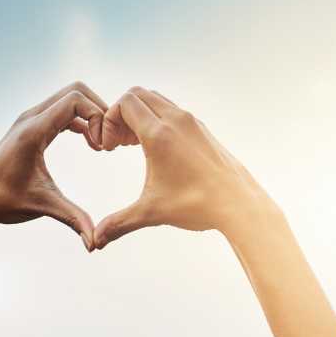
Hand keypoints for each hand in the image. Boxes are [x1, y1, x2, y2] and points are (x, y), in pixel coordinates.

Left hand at [0, 82, 107, 248]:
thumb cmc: (5, 202)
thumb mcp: (44, 207)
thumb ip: (74, 219)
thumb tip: (95, 245)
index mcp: (34, 130)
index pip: (76, 99)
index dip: (99, 117)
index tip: (104, 147)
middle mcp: (31, 118)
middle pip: (76, 90)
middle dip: (100, 110)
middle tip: (109, 141)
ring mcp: (29, 120)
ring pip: (69, 98)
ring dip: (91, 115)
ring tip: (101, 145)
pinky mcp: (30, 127)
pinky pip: (63, 111)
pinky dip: (81, 121)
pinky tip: (90, 145)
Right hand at [94, 88, 278, 246]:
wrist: (239, 204)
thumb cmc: (197, 205)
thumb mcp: (152, 212)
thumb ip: (120, 223)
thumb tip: (96, 241)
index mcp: (159, 134)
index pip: (125, 103)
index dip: (109, 121)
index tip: (109, 148)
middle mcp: (176, 120)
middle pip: (138, 95)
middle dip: (122, 115)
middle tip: (118, 143)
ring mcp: (192, 123)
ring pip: (157, 100)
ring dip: (141, 115)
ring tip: (135, 146)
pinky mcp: (203, 130)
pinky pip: (174, 112)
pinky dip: (159, 120)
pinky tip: (159, 151)